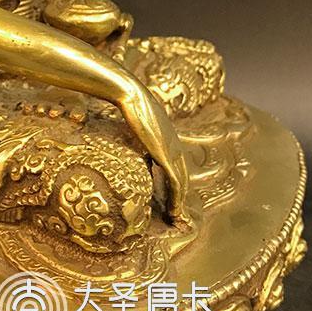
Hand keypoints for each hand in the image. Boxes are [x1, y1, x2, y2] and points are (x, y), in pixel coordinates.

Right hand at [117, 77, 192, 227]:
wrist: (130, 95)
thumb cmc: (128, 106)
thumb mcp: (135, 126)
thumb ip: (139, 139)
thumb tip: (130, 148)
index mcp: (168, 138)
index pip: (176, 166)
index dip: (175, 183)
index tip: (171, 197)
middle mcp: (175, 144)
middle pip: (183, 176)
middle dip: (181, 196)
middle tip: (177, 213)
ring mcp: (173, 148)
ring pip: (182, 182)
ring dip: (180, 201)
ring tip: (176, 215)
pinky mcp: (166, 154)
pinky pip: (176, 181)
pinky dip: (177, 197)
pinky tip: (174, 209)